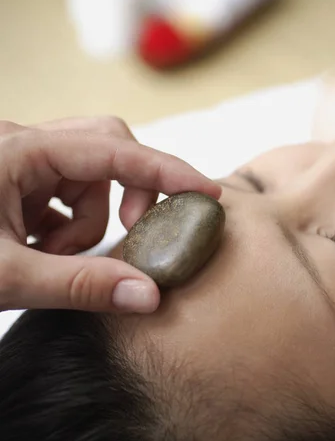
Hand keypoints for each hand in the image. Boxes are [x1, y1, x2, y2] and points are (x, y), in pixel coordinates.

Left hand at [0, 117, 219, 313]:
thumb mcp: (9, 276)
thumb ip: (80, 285)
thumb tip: (149, 295)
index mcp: (20, 149)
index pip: (114, 149)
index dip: (167, 171)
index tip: (208, 192)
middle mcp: (22, 145)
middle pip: (105, 152)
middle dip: (124, 197)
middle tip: (129, 233)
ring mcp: (18, 162)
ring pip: (84, 181)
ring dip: (83, 226)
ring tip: (51, 261)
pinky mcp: (14, 184)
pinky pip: (63, 197)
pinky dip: (66, 228)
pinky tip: (42, 253)